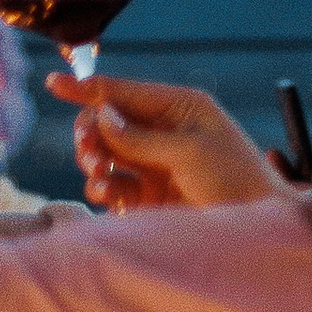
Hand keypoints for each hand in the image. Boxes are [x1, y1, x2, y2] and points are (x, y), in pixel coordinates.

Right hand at [47, 68, 288, 210]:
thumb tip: (102, 117)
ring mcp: (154, 165)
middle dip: (91, 134)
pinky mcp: (149, 198)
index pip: (124, 92)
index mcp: (180, 108)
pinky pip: (112, 187)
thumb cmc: (235, 180)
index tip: (53, 84)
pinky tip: (108, 194)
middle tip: (89, 152)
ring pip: (105, 156)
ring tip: (99, 174)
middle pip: (107, 124)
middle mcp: (163, 132)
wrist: (257, 228)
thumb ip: (140, 137)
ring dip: (94, 163)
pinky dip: (103, 189)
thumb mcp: (189, 152)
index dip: (88, 89)